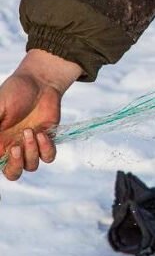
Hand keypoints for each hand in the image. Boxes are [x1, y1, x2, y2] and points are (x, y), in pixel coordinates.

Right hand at [0, 49, 81, 180]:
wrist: (40, 82)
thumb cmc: (14, 91)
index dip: (2, 162)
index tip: (6, 148)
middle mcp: (13, 146)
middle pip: (13, 173)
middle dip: (14, 166)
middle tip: (16, 148)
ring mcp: (32, 144)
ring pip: (31, 166)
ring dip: (31, 152)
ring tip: (30, 131)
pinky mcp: (48, 139)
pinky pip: (49, 156)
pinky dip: (46, 149)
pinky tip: (42, 133)